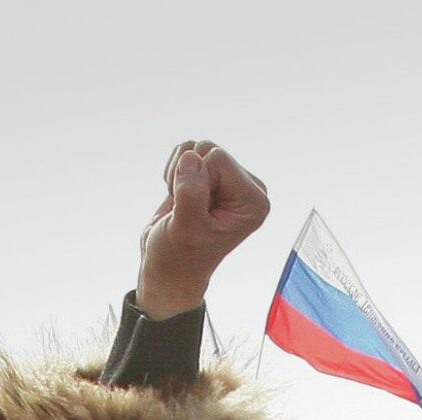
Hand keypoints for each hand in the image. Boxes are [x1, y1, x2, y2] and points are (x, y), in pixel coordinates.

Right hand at [136, 141, 269, 320]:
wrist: (167, 270)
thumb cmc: (179, 258)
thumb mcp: (186, 230)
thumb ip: (191, 194)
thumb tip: (190, 157)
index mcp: (254, 202)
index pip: (217, 159)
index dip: (196, 184)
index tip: (196, 216)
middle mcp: (247, 189)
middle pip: (208, 149)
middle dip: (188, 177)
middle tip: (187, 212)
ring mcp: (229, 181)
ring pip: (196, 148)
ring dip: (179, 175)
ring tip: (183, 207)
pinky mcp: (211, 177)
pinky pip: (187, 150)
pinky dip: (174, 172)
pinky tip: (179, 198)